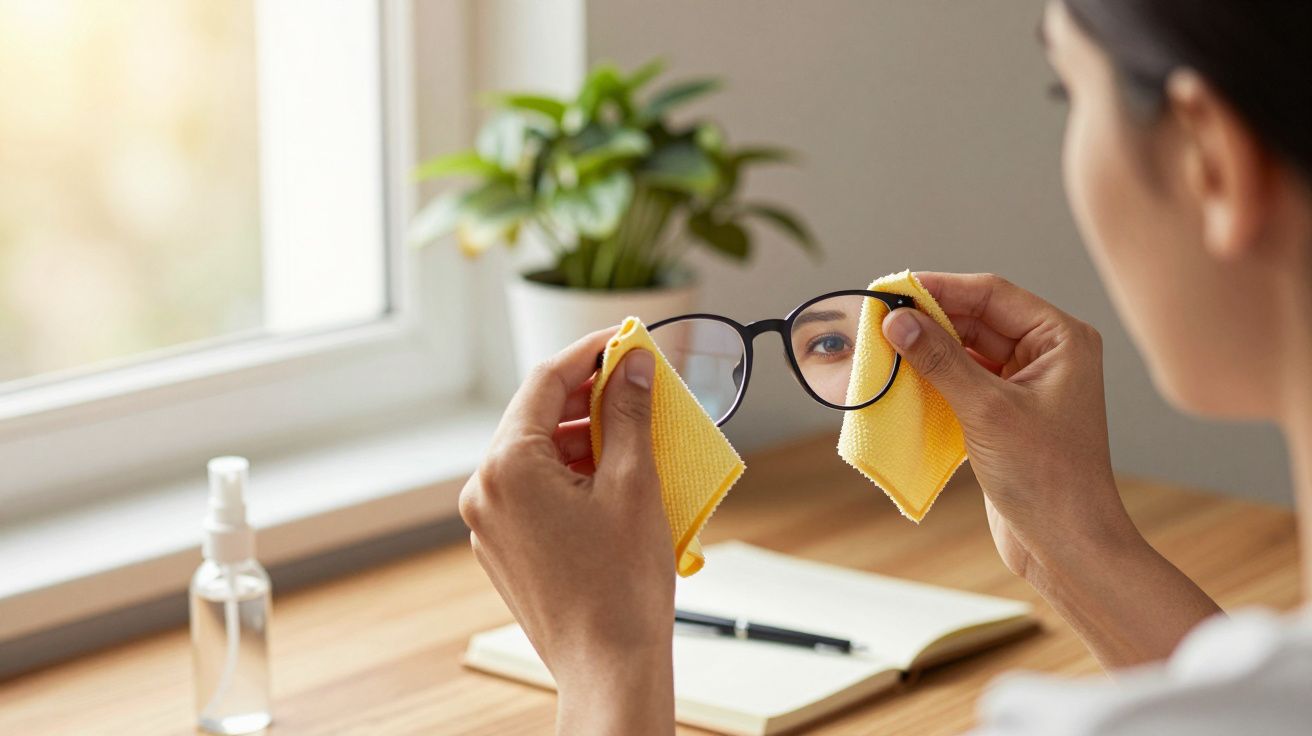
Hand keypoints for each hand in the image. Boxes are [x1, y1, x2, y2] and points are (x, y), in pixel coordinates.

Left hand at [459, 328, 675, 734]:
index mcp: (506, 467)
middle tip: (637, 384)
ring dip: (582, 437)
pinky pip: (533, 491)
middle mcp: (484, 491)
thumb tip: (631, 366)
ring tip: (634, 436)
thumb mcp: (633, 483)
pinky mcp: (502, 548)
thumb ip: (627, 414)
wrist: (608, 668)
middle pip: (536, 417)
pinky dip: (570, 474)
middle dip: (589, 397)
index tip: (624, 340)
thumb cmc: (620, 586)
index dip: (590, 353)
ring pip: (535, 455)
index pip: (545, 381)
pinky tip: (613, 479)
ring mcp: (487, 523)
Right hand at [880, 272, 1128, 577]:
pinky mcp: (1005, 414)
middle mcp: (1047, 355)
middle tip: (879, 319)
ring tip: (884, 347)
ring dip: (928, 350)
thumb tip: (897, 320)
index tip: (893, 289)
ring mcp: (1026, 385)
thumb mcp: (987, 410)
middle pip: (976, 319)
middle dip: (929, 319)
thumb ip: (940, 360)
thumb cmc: (1046, 477)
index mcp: (1061, 339)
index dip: (940, 289)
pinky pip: (962, 382)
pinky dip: (933, 380)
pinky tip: (902, 380)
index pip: (991, 295)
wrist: (1066, 544)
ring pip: (965, 351)